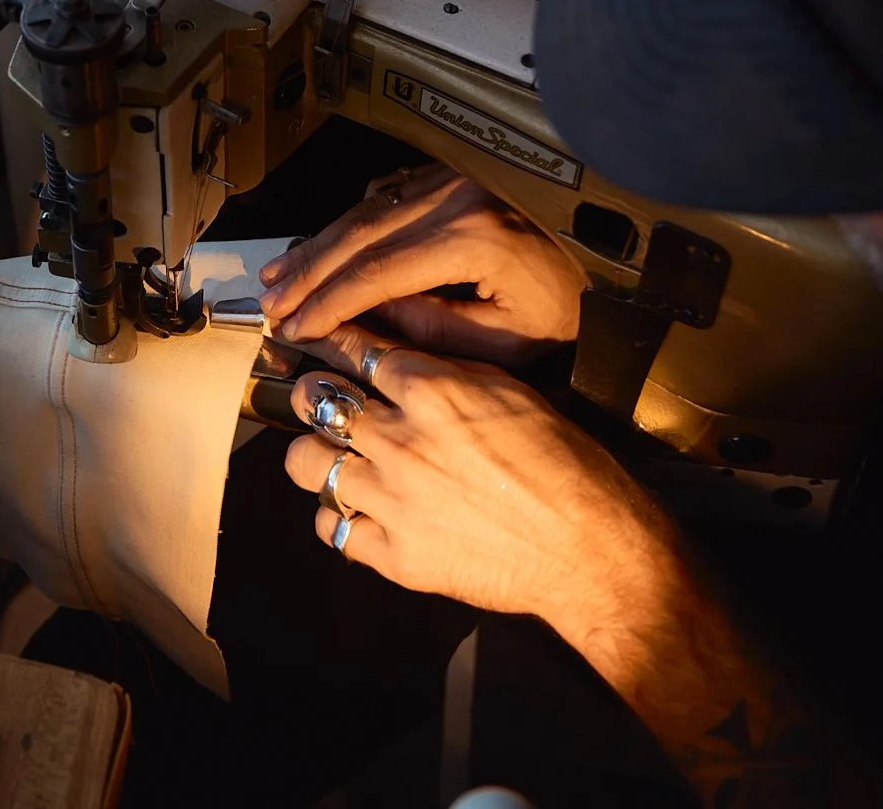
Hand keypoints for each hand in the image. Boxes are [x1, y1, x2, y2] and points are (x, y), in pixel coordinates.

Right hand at [259, 163, 585, 365]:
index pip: (378, 272)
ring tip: (279, 275)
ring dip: (320, 244)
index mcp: (473, 236)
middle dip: (309, 270)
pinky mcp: (455, 175)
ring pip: (367, 209)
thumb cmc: (575, 305)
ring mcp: (455, 178)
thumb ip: (432, 331)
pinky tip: (322, 247)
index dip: (328, 301)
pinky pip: (388, 194)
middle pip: (361, 234)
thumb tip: (366, 319)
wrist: (621, 256)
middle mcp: (458, 196)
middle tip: (269, 301)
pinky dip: (349, 223)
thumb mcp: (507, 338)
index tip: (293, 326)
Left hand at [285, 352, 852, 807]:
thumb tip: (394, 355)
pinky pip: (330, 527)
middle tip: (322, 398)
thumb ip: (441, 369)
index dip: (330, 341)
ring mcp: (391, 500)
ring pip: (304, 462)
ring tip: (336, 456)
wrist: (590, 550)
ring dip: (316, 454)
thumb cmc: (562, 461)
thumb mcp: (506, 388)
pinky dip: (338, 515)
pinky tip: (359, 509)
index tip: (317, 339)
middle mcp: (399, 439)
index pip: (352, 347)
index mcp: (430, 389)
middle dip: (312, 392)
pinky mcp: (394, 555)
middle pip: (315, 399)